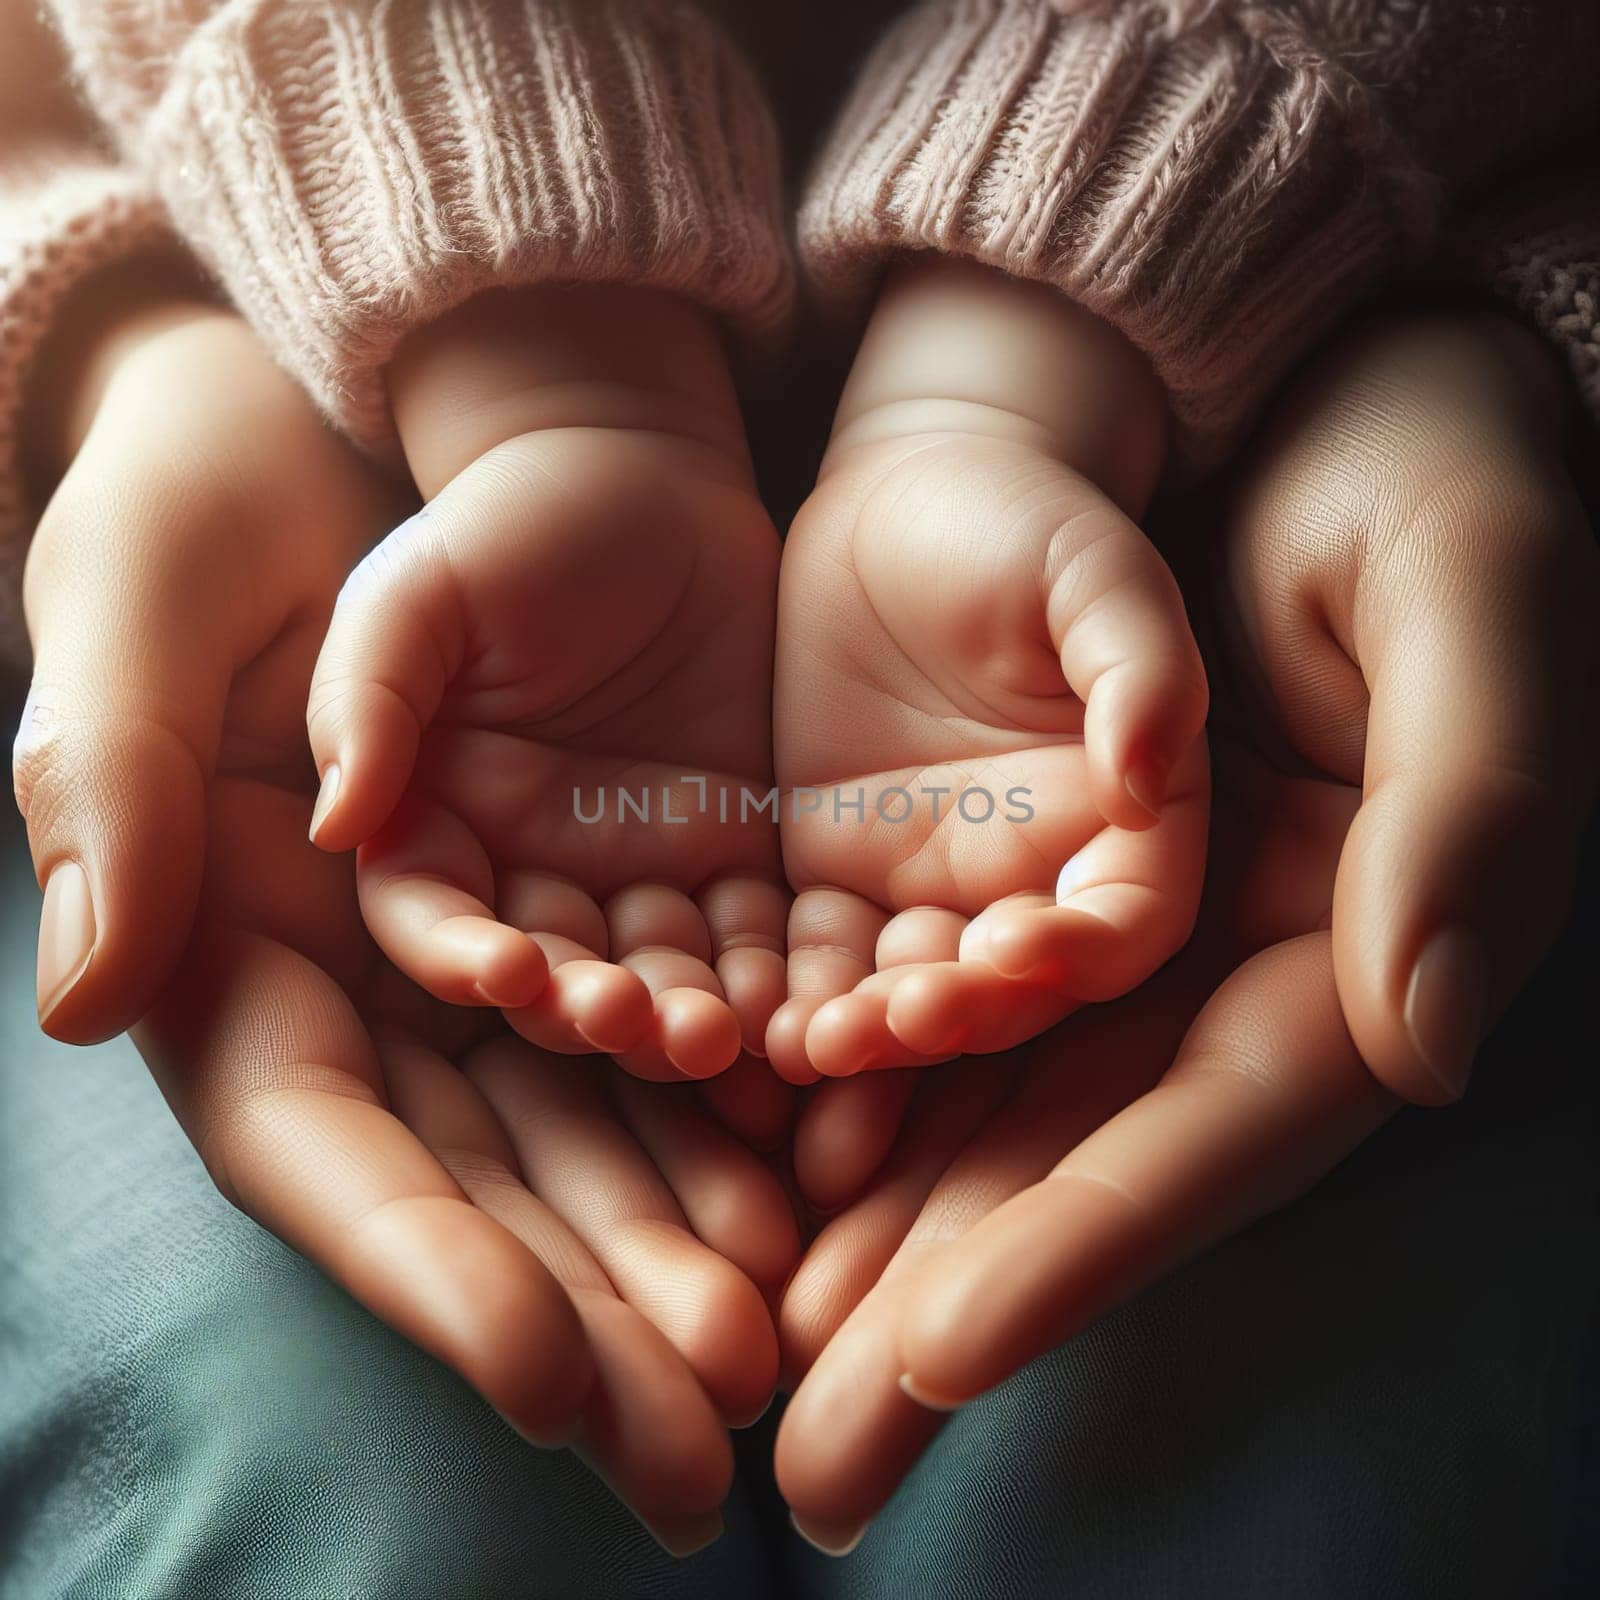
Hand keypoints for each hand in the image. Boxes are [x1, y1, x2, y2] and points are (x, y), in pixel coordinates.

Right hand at [13, 292, 797, 1550]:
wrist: (367, 430)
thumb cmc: (216, 502)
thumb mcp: (140, 609)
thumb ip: (114, 792)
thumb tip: (93, 994)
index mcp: (244, 945)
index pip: (326, 1148)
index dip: (428, 1269)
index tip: (539, 1378)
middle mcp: (379, 976)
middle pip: (481, 1177)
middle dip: (588, 1304)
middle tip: (702, 1435)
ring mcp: (505, 934)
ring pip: (595, 1115)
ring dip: (683, 1228)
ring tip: (780, 1322)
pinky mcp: (612, 874)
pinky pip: (680, 1001)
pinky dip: (742, 1092)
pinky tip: (817, 1167)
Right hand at [305, 287, 786, 1082]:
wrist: (641, 477)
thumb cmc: (509, 527)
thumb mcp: (417, 595)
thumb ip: (368, 700)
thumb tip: (335, 825)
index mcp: (439, 817)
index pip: (433, 915)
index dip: (459, 956)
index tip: (508, 972)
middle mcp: (532, 863)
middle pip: (551, 968)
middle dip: (585, 1008)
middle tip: (632, 1023)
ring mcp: (636, 863)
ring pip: (653, 968)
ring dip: (678, 1013)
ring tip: (716, 1034)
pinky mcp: (729, 846)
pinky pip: (747, 928)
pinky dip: (765, 972)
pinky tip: (791, 1002)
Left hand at [768, 260, 1208, 1081]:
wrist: (900, 502)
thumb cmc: (1022, 523)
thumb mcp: (1097, 573)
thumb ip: (1141, 669)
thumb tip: (1145, 781)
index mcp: (1122, 820)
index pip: (1121, 925)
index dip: (1078, 956)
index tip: (1010, 951)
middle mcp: (1032, 874)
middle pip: (1007, 989)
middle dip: (952, 1018)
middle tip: (885, 1028)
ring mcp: (929, 881)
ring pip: (905, 988)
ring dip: (864, 1032)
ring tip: (806, 1048)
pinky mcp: (836, 869)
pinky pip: (816, 949)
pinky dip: (791, 990)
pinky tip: (748, 1016)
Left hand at [772, 310, 1598, 1547]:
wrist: (1287, 377)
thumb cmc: (1410, 462)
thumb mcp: (1466, 594)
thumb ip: (1470, 809)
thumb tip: (1423, 1043)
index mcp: (1349, 934)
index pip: (1212, 1132)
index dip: (1084, 1249)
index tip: (942, 1355)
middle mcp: (1221, 962)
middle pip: (1079, 1169)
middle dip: (946, 1313)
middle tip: (815, 1476)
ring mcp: (1108, 921)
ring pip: (984, 1108)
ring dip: (871, 1238)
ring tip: (751, 1349)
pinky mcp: (1010, 855)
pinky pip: (922, 989)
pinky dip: (837, 1082)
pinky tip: (746, 1158)